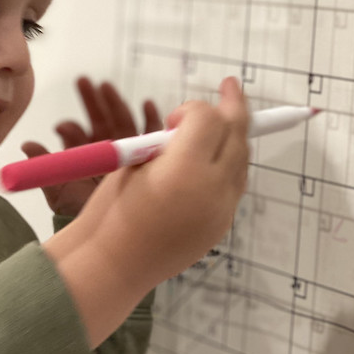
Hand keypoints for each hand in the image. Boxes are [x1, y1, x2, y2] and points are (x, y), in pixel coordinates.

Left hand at [21, 77, 159, 215]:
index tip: (62, 126)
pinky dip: (151, 117)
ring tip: (106, 86)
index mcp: (85, 154)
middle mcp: (106, 149)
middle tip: (83, 81)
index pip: (77, 135)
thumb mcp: (60, 191)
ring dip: (115, 102)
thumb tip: (26, 144)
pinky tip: (148, 103)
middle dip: (92, 100)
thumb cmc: (84, 212)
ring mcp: (128, 151)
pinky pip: (151, 134)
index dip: (70, 127)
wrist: (114, 234)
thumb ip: (46, 166)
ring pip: (123, 120)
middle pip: (100, 119)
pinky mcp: (149, 156)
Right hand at [77, 76, 249, 282]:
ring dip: (234, 136)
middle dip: (233, 108)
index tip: (173, 116)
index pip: (207, 118)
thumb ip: (167, 143)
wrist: (113, 265)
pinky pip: (235, 185)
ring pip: (241, 160)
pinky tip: (218, 156)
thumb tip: (189, 127)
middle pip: (235, 134)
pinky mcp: (222, 226)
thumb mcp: (134, 162)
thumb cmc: (112, 210)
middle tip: (230, 87)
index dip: (192, 108)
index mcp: (183, 168)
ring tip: (226, 120)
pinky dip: (230, 164)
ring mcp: (222, 210)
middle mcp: (212, 188)